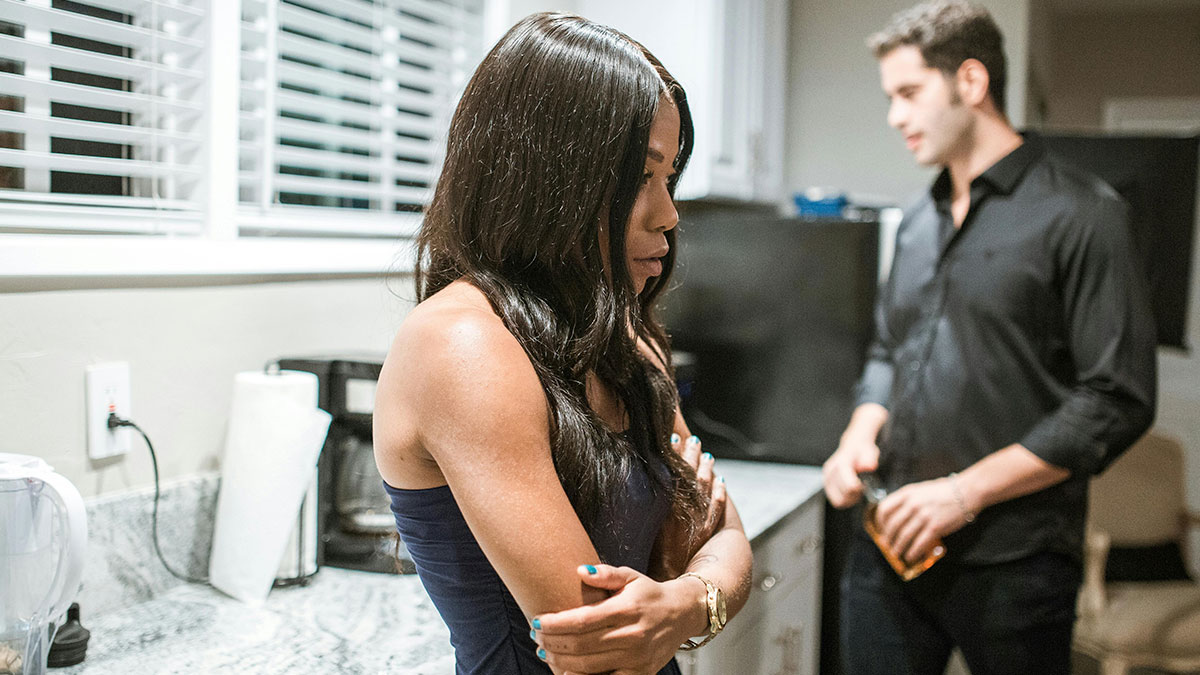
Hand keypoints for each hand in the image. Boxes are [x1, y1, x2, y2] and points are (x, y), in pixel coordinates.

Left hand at [531, 564, 705, 674]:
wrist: (683, 614)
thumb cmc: (650, 594)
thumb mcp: (631, 576)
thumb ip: (606, 573)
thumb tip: (580, 570)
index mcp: (628, 609)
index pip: (582, 620)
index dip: (554, 624)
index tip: (536, 621)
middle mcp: (633, 636)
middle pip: (580, 645)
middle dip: (551, 642)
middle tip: (535, 637)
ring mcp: (637, 659)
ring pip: (588, 666)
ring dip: (560, 661)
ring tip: (544, 653)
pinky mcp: (640, 674)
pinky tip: (566, 672)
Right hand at [654, 435, 725, 577]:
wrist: (666, 582)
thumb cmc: (647, 556)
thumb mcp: (640, 526)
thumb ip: (641, 504)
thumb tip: (635, 481)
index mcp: (666, 507)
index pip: (672, 472)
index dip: (674, 454)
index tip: (674, 437)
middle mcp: (684, 511)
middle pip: (691, 476)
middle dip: (693, 456)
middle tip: (694, 440)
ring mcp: (698, 521)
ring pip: (706, 488)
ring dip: (707, 469)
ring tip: (708, 455)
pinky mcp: (707, 532)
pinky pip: (717, 507)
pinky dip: (719, 492)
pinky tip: (721, 480)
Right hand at [822, 434, 878, 507]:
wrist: (853, 446)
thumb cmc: (862, 451)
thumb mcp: (870, 451)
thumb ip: (869, 460)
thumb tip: (869, 467)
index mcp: (841, 462)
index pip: (850, 486)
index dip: (860, 488)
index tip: (865, 485)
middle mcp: (830, 471)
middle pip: (844, 496)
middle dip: (855, 495)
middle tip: (862, 488)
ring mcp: (827, 478)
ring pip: (838, 501)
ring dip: (850, 499)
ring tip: (857, 491)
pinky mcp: (826, 484)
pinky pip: (836, 500)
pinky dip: (845, 499)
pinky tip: (851, 492)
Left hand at [874, 476, 966, 562]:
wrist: (966, 491)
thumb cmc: (944, 491)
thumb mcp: (920, 489)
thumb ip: (907, 499)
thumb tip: (896, 514)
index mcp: (907, 493)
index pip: (884, 508)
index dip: (880, 522)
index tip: (881, 529)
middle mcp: (912, 504)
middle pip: (892, 525)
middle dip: (888, 538)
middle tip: (887, 545)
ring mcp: (923, 516)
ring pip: (904, 536)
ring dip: (898, 548)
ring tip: (896, 554)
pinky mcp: (935, 527)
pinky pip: (919, 543)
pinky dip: (912, 552)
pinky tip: (910, 556)